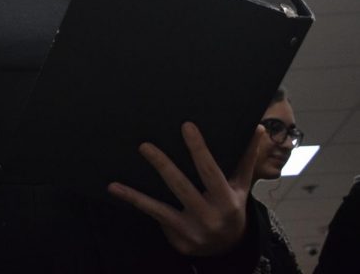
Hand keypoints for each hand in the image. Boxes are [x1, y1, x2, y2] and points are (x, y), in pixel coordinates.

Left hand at [107, 122, 263, 256]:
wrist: (229, 247)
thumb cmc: (231, 206)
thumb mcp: (241, 185)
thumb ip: (246, 157)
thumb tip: (258, 128)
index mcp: (227, 199)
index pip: (210, 170)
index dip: (199, 148)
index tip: (186, 126)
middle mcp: (210, 216)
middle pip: (182, 186)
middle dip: (163, 165)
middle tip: (144, 145)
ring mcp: (193, 230)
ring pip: (161, 208)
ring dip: (138, 193)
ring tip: (115, 181)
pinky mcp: (178, 239)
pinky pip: (154, 216)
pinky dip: (135, 202)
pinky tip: (116, 189)